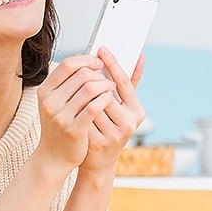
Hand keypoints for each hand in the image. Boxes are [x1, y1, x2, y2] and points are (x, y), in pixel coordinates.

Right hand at [35, 54, 116, 171]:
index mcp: (45, 91)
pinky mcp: (73, 129)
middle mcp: (50, 102)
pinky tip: (109, 99)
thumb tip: (86, 58)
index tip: (99, 62)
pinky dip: (104, 99)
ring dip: (105, 85)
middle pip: (81, 75)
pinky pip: (94, 107)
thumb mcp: (55, 102)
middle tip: (108, 78)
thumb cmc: (59, 125)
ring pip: (89, 89)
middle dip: (99, 73)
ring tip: (111, 88)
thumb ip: (67, 83)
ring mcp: (60, 116)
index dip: (86, 60)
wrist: (53, 156)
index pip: (67, 65)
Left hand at [79, 48, 145, 174]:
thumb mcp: (123, 106)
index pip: (124, 83)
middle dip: (92, 83)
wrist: (98, 161)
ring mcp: (113, 136)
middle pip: (105, 93)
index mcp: (137, 112)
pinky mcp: (97, 143)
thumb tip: (139, 55)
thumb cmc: (110, 126)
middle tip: (83, 76)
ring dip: (82, 98)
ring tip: (78, 98)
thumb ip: (130, 82)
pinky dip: (76, 111)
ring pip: (92, 104)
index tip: (102, 49)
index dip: (112, 64)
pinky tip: (72, 111)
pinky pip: (82, 117)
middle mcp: (129, 125)